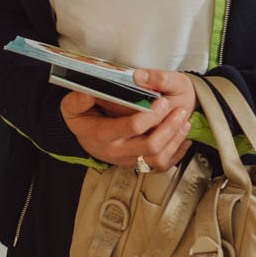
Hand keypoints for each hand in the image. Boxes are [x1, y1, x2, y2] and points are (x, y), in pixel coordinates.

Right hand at [58, 68, 195, 170]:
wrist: (80, 138)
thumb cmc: (79, 119)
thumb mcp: (71, 106)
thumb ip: (80, 98)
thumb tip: (92, 91)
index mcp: (103, 134)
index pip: (132, 127)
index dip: (151, 115)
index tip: (161, 101)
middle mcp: (116, 150)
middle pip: (150, 145)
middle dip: (169, 127)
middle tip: (179, 111)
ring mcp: (127, 159)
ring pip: (158, 158)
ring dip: (175, 140)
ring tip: (184, 122)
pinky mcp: (135, 163)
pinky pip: (160, 165)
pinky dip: (176, 153)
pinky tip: (184, 140)